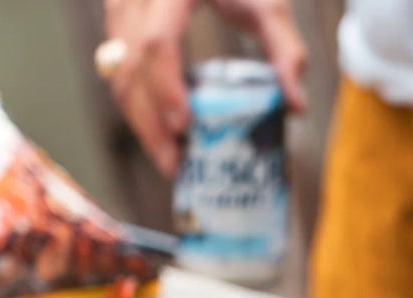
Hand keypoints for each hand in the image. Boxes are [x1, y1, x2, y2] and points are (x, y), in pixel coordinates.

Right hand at [104, 0, 307, 177]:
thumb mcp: (267, 2)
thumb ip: (285, 50)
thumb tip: (296, 107)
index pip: (157, 42)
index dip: (165, 88)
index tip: (183, 128)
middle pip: (129, 67)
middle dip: (149, 124)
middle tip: (176, 167)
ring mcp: (121, 7)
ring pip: (116, 73)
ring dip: (140, 121)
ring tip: (171, 158)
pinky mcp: (119, 21)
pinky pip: (119, 69)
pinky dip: (138, 104)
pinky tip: (163, 132)